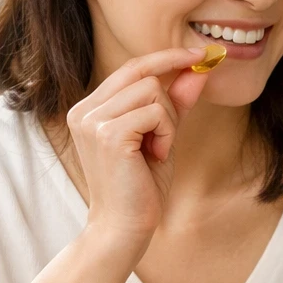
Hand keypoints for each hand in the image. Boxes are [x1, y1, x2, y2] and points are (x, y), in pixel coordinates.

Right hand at [65, 45, 210, 247]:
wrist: (125, 227)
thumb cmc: (142, 187)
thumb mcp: (163, 137)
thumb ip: (176, 103)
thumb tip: (197, 69)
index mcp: (90, 109)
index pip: (131, 68)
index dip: (166, 58)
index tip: (198, 54)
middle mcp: (84, 110)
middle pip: (143, 73)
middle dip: (170, 100)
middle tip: (168, 136)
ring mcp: (92, 120)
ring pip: (152, 90)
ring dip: (169, 121)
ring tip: (157, 150)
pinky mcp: (107, 133)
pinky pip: (156, 112)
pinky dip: (167, 133)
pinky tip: (156, 156)